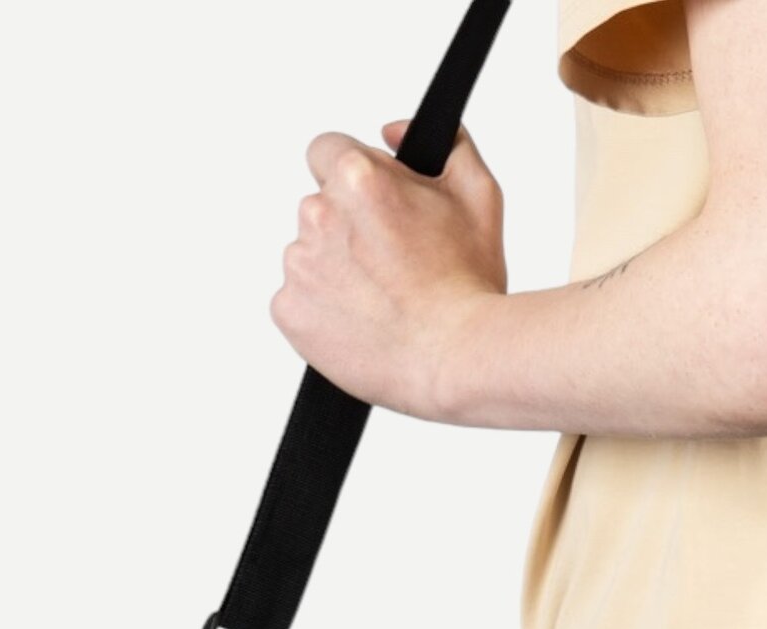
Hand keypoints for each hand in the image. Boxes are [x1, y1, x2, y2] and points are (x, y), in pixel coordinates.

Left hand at [271, 121, 506, 421]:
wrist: (455, 359)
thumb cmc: (468, 285)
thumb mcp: (477, 195)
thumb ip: (445, 145)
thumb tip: (393, 131)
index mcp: (357, 177)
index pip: (326, 151)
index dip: (351, 176)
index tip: (369, 204)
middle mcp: (318, 215)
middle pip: (320, 207)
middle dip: (348, 227)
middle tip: (389, 263)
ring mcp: (299, 265)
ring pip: (308, 255)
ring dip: (334, 270)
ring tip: (379, 299)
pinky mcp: (289, 311)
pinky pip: (296, 301)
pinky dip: (321, 312)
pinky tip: (360, 323)